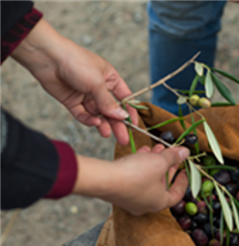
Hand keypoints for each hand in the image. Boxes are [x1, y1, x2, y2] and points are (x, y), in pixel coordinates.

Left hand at [11, 19, 137, 145]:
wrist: (47, 57)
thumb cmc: (76, 62)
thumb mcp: (97, 83)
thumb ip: (108, 103)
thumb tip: (122, 116)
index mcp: (110, 78)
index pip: (124, 98)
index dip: (130, 111)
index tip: (134, 124)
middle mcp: (99, 87)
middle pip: (111, 110)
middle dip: (117, 124)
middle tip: (123, 138)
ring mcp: (85, 95)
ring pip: (98, 114)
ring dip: (103, 124)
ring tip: (106, 134)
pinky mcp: (72, 102)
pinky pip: (83, 114)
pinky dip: (89, 120)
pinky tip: (95, 123)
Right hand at [73, 144, 189, 214]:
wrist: (103, 179)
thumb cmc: (135, 175)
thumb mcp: (160, 162)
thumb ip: (173, 157)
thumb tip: (186, 153)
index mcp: (159, 203)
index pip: (177, 194)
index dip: (183, 181)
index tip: (185, 170)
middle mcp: (146, 205)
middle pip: (162, 185)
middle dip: (167, 167)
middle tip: (172, 154)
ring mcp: (131, 200)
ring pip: (148, 180)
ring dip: (154, 163)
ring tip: (157, 148)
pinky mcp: (119, 192)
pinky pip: (135, 178)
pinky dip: (140, 165)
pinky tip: (142, 151)